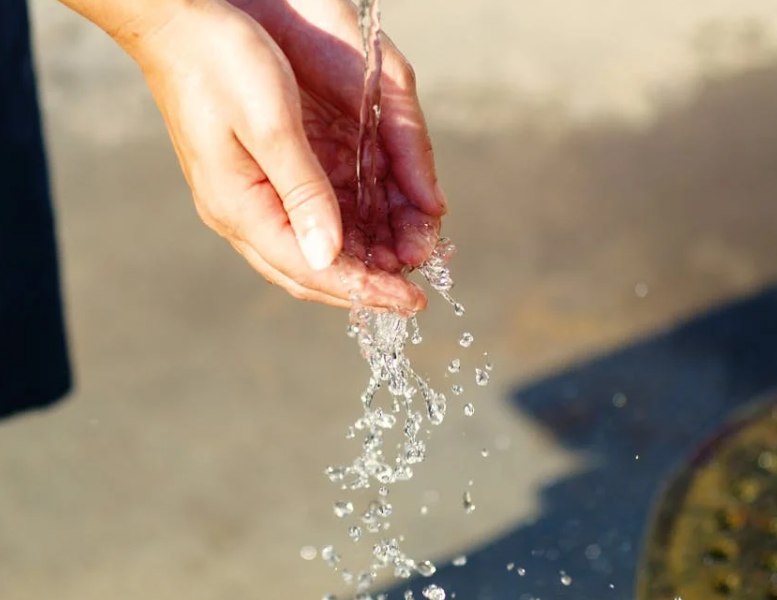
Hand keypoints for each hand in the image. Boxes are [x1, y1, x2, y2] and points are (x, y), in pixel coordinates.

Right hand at [126, 0, 446, 310]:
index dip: (364, 289)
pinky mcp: (253, 182)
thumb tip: (328, 256)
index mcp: (239, 207)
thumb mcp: (271, 125)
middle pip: (308, 273)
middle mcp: (239, 214)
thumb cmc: (220, 62)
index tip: (411, 301)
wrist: (176, 23)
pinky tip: (369, 236)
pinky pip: (300, 226)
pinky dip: (339, 237)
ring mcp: (243, 200)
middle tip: (411, 296)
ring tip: (400, 268)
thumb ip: (303, 192)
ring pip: (306, 253)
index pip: (311, 269)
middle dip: (363, 288)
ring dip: (354, 265)